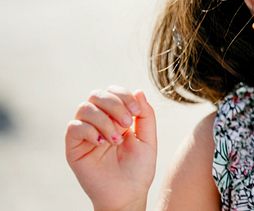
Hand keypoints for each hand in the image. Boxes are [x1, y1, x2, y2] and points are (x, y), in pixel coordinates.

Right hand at [65, 86, 156, 210]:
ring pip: (85, 108)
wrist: (128, 194)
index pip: (112, 92)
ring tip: (116, 140)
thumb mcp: (148, 138)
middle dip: (114, 105)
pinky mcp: (73, 147)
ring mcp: (85, 133)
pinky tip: (101, 144)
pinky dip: (90, 130)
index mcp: (116, 117)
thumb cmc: (139, 169)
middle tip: (127, 124)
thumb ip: (146, 115)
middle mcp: (98, 122)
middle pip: (96, 94)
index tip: (136, 111)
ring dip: (104, 120)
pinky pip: (73, 127)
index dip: (123, 95)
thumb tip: (138, 91)